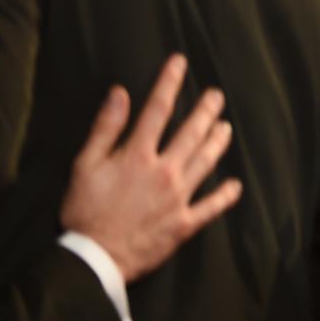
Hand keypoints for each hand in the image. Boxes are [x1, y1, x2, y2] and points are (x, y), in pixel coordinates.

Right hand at [60, 55, 242, 283]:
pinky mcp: (185, 223)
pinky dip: (225, 195)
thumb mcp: (84, 166)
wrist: (94, 258)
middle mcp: (164, 171)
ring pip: (206, 162)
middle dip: (206, 110)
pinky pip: (211, 206)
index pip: (158, 110)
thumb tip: (120, 93)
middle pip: (191, 133)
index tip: (180, 62)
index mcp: (138, 155)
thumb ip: (105, 129)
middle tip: (216, 96)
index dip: (169, 82)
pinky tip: (235, 185)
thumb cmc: (84, 211)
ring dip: (218, 143)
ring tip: (225, 128)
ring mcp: (178, 197)